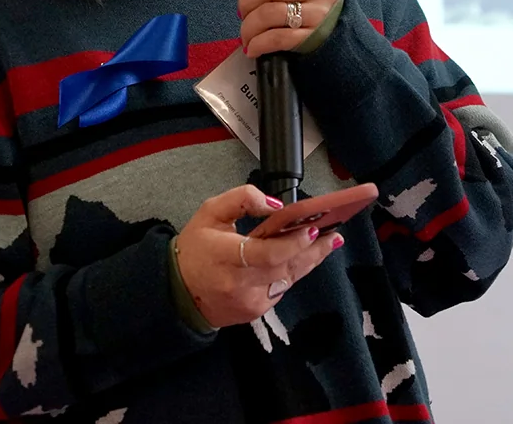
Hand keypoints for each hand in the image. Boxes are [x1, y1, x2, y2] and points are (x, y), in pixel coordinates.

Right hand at [176, 185, 344, 327]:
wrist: (178, 292)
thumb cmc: (195, 248)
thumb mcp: (210, 212)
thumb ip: (242, 199)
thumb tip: (275, 205)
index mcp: (225, 256)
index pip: (267, 254)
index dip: (293, 243)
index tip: (312, 228)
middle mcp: (239, 283)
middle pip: (285, 267)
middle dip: (313, 249)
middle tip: (334, 233)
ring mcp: (249, 301)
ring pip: (289, 280)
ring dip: (311, 260)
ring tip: (330, 242)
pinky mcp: (255, 312)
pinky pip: (281, 289)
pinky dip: (294, 271)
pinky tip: (307, 257)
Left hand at [229, 0, 339, 57]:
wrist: (337, 35)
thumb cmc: (309, 5)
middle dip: (247, 0)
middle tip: (241, 10)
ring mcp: (317, 15)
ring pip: (269, 13)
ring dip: (248, 25)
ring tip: (245, 33)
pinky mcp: (310, 38)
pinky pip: (276, 38)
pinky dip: (257, 43)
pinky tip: (251, 48)